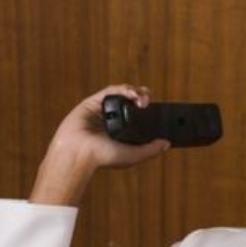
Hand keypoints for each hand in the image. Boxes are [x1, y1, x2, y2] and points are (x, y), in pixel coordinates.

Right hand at [30, 85, 169, 204]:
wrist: (79, 153)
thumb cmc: (102, 157)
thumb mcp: (133, 156)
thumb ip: (151, 150)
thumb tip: (167, 144)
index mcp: (120, 131)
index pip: (138, 116)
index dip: (149, 110)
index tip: (158, 110)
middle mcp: (111, 119)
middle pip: (130, 101)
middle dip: (143, 97)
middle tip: (148, 102)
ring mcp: (102, 110)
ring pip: (121, 93)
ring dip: (135, 92)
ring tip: (142, 100)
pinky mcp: (93, 101)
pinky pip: (110, 90)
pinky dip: (123, 89)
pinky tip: (132, 94)